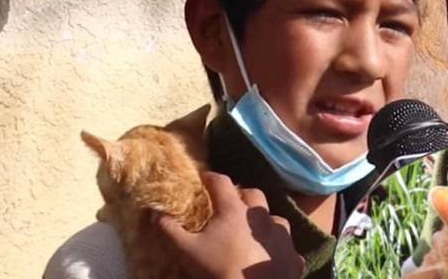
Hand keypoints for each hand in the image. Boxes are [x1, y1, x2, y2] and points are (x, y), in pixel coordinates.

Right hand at [156, 172, 303, 278]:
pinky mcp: (294, 257)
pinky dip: (278, 248)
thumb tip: (154, 213)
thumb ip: (169, 231)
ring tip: (251, 232)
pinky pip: (288, 246)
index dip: (210, 178)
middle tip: (228, 206)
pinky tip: (271, 257)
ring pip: (274, 218)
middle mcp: (262, 217)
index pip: (221, 182)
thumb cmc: (220, 271)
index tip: (202, 179)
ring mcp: (282, 236)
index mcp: (235, 210)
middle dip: (241, 195)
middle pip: (253, 195)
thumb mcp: (187, 252)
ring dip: (263, 221)